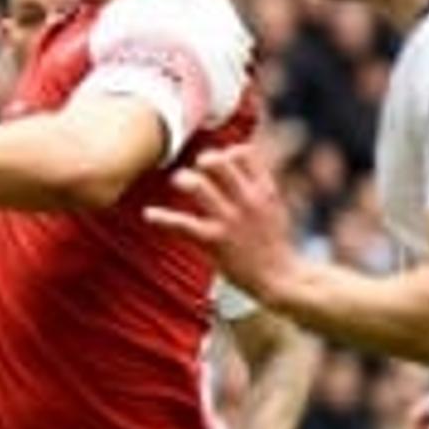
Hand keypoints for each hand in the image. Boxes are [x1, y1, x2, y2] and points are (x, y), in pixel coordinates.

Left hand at [141, 142, 294, 296]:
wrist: (279, 278)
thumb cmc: (273, 242)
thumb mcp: (274, 207)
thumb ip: (257, 185)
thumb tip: (239, 162)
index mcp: (264, 190)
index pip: (243, 153)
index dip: (226, 151)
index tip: (217, 159)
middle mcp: (247, 200)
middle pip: (218, 163)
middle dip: (202, 160)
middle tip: (195, 169)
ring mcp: (229, 219)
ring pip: (197, 186)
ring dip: (182, 179)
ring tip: (177, 182)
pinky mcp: (214, 240)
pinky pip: (181, 224)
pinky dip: (161, 217)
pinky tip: (148, 214)